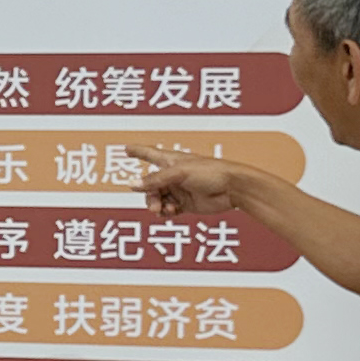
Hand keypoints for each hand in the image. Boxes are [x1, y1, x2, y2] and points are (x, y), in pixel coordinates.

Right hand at [130, 145, 255, 218]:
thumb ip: (155, 180)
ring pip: (158, 199)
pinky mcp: (186, 204)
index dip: (138, 151)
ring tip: (163, 210)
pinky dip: (166, 212)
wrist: (233, 188)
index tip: (126, 148)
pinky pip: (168, 209)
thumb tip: (132, 185)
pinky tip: (170, 212)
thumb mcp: (179, 173)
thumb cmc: (211, 172)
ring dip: (157, 205)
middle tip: (154, 205)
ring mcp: (179, 190)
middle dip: (149, 195)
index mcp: (171, 161)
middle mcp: (173, 175)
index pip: (150, 154)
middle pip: (150, 185)